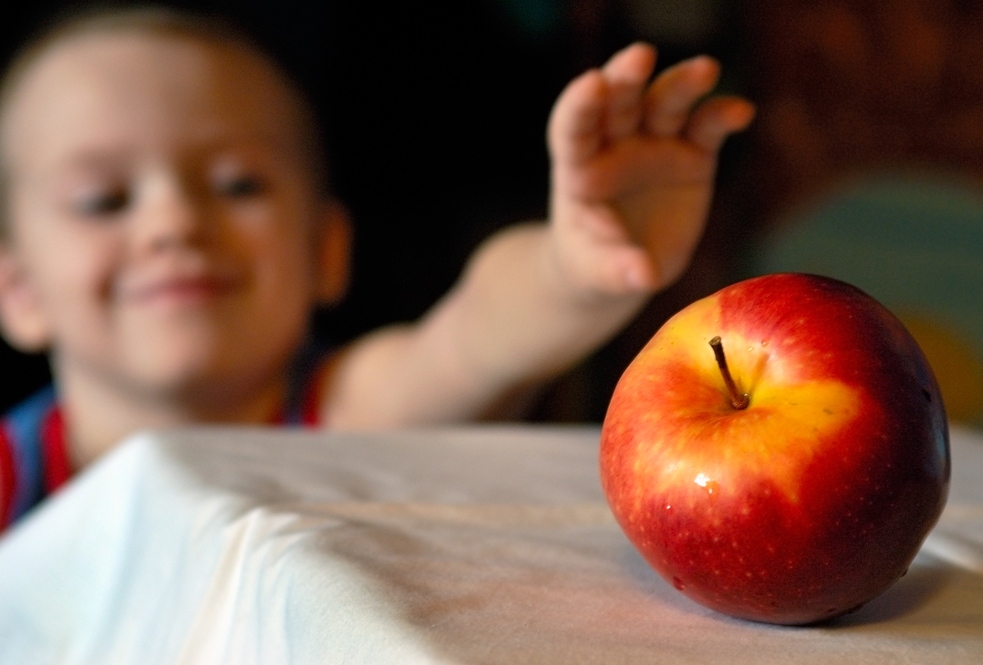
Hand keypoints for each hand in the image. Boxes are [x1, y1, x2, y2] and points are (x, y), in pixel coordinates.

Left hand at [547, 43, 754, 295]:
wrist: (623, 266)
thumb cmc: (597, 266)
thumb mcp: (600, 274)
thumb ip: (618, 269)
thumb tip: (642, 275)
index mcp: (579, 169)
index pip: (574, 128)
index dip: (581, 104)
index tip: (593, 84)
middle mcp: (615, 145)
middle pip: (619, 101)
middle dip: (627, 76)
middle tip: (640, 55)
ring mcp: (655, 144)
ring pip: (666, 103)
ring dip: (683, 84)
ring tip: (705, 70)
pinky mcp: (692, 154)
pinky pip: (708, 127)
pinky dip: (722, 115)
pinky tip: (740, 113)